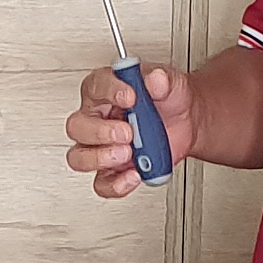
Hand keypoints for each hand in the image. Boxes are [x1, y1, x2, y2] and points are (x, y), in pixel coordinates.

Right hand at [65, 63, 196, 198]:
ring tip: (128, 153)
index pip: (95, 87)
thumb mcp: (170, 83)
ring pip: (79, 157)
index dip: (110, 92)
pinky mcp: (113, 170)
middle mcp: (97, 119)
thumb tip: (156, 79)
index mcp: (105, 91)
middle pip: (77, 127)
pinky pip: (102, 184)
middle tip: (128, 132)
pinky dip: (117, 184)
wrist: (186, 123)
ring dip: (101, 158)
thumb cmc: (169, 99)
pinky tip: (135, 174)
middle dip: (100, 132)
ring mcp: (102, 147)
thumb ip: (161, 80)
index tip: (130, 96)